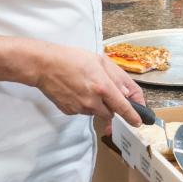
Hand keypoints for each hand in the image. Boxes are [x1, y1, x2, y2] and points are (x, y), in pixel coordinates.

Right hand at [23, 43, 141, 125]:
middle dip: (111, 106)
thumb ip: (117, 77)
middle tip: (104, 91)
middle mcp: (93, 101)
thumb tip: (127, 93)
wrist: (45, 65)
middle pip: (110, 113)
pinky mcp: (70, 111)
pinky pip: (83, 111)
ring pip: (96, 112)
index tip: (137, 122)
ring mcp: (80, 108)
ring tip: (87, 87)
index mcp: (103, 87)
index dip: (132, 116)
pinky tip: (77, 91)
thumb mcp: (100, 60)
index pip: (123, 108)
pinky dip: (84, 104)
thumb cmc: (72, 59)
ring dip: (97, 105)